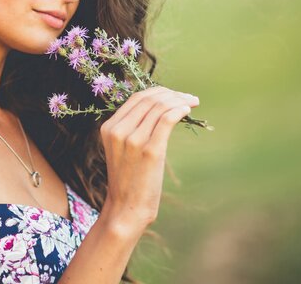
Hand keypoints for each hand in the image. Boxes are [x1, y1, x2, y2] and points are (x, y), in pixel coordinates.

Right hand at [99, 85, 199, 229]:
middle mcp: (119, 130)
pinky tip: (187, 111)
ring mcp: (133, 140)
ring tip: (191, 103)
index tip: (174, 94)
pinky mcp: (150, 150)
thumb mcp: (121, 149)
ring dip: (179, 101)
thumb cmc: (128, 179)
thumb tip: (158, 109)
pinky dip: (179, 110)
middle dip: (171, 94)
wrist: (126, 208)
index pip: (136, 98)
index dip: (158, 92)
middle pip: (148, 99)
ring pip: (159, 107)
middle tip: (188, 97)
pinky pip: (167, 120)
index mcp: (109, 128)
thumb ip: (131, 129)